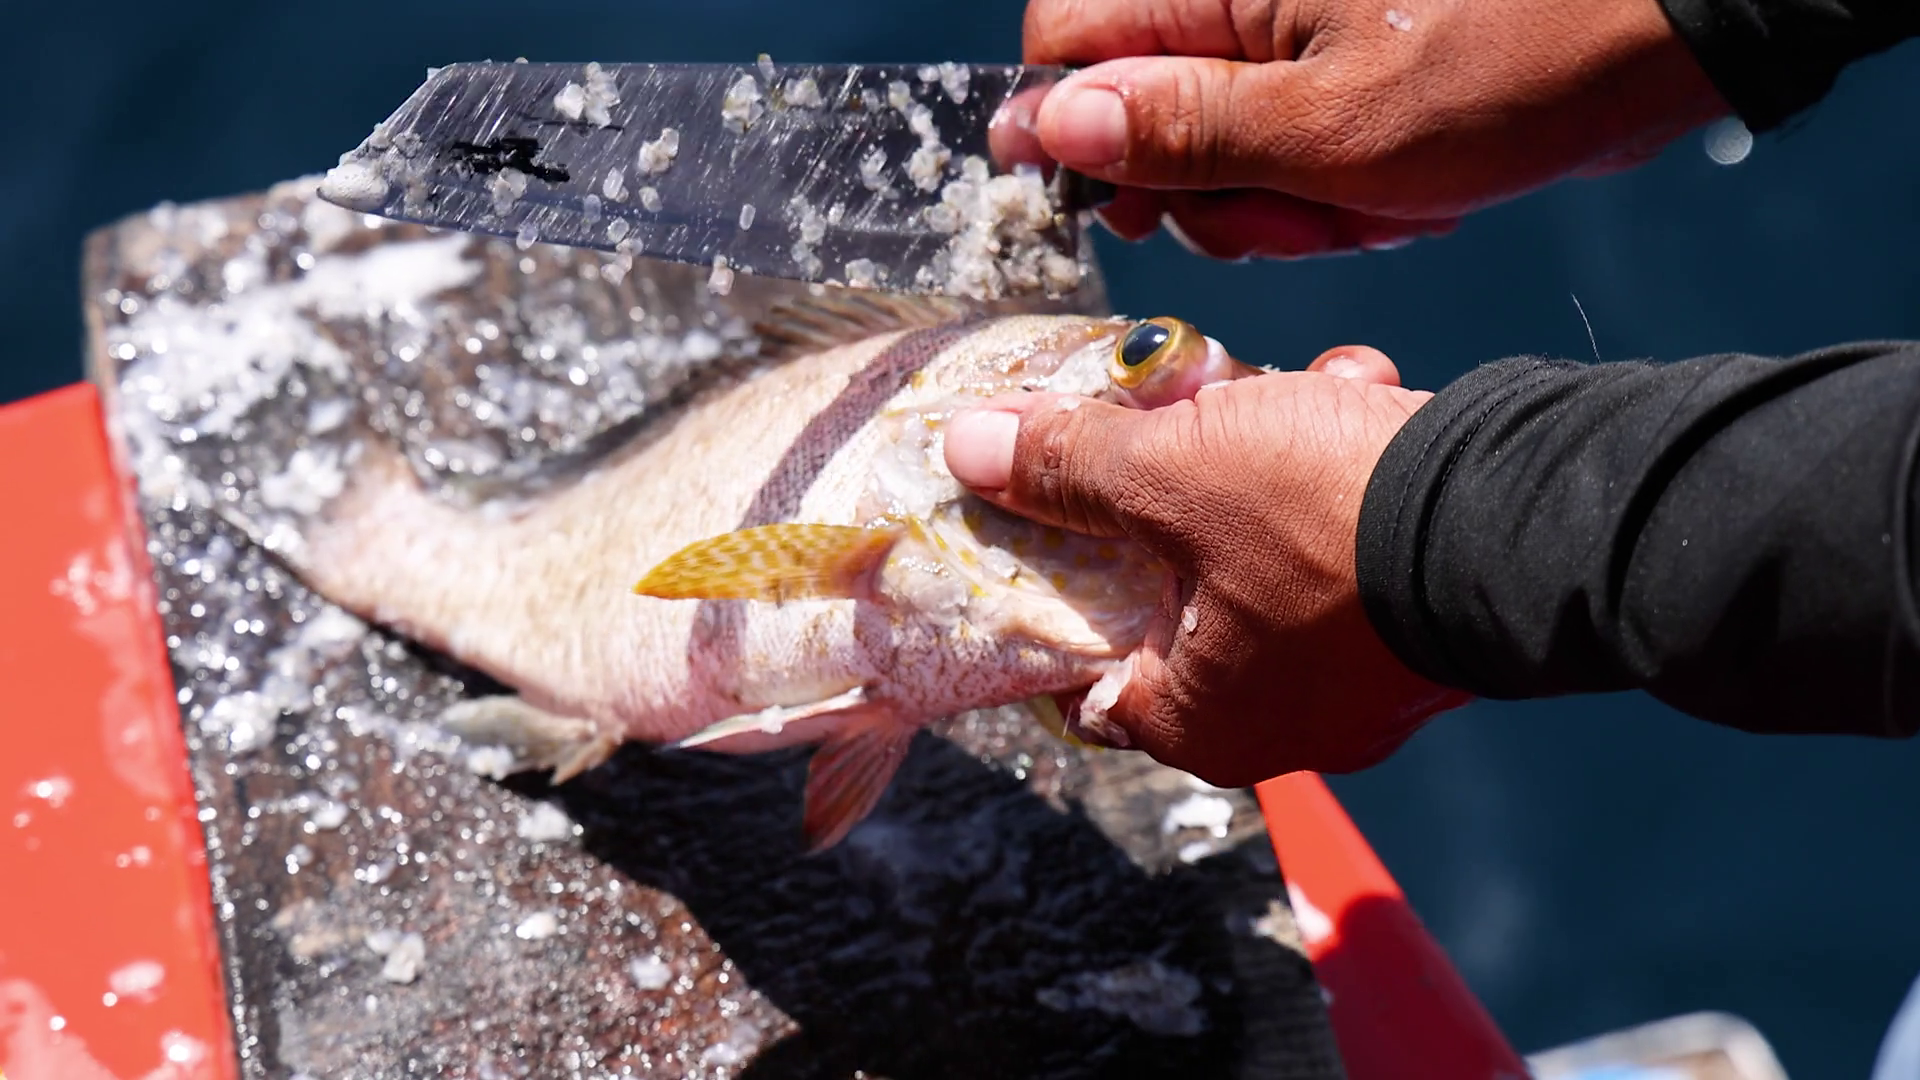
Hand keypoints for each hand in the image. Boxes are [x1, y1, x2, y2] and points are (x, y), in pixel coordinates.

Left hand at [942, 347, 1470, 785]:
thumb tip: (969, 449)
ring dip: (1264, 462)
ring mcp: (1364, 679)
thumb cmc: (1329, 520)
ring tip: (1279, 391)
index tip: (1046, 526)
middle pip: (1178, 601)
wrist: (1532, 513)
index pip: (1089, 685)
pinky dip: (1342, 473)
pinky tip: (1354, 394)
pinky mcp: (1424, 623)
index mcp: (1204, 722)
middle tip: (1165, 425)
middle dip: (1170, 496)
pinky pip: (1350, 547)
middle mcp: (1285, 722)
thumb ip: (1068, 467)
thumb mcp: (1172, 471)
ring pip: (1270, 556)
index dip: (1055, 600)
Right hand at [990, 0, 1728, 257]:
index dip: (1076, 132)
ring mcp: (1292, 36)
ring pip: (1215, 144)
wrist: (1654, 33)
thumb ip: (1182, 133)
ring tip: (1367, 204)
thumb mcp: (1330, 128)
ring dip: (1279, 203)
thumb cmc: (1513, 60)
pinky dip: (1330, 191)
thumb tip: (1058, 127)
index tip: (1122, 205)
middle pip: (1138, 109)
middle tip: (1286, 218)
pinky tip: (1399, 193)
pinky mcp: (1339, 68)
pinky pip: (1285, 149)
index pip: (1065, 42)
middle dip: (1205, 191)